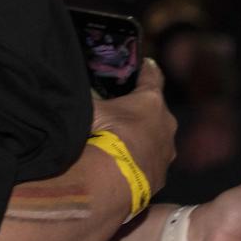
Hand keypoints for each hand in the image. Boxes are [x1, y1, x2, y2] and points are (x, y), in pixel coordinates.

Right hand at [91, 59, 175, 194]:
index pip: (152, 77)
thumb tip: (73, 87)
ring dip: (143, 138)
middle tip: (125, 110)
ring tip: (123, 142)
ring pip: (156, 138)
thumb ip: (88, 96)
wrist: (116, 178)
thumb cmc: (105, 132)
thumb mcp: (91, 106)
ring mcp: (166, 152)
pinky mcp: (162, 175)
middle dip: (143, 110)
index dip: (147, 69)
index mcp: (151, 101)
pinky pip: (150, 162)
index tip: (146, 63)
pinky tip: (124, 164)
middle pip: (156, 110)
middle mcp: (166, 124)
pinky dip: (140, 160)